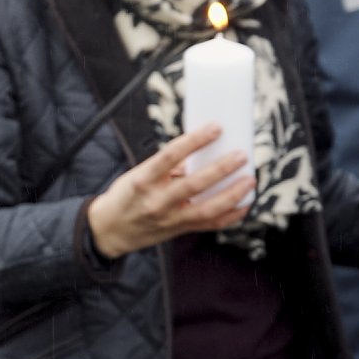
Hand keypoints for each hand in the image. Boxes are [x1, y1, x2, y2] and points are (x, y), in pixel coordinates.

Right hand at [87, 125, 256, 257]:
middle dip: (221, 169)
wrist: (109, 231)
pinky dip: (230, 215)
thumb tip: (198, 154)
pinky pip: (210, 224)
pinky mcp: (178, 231)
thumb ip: (167, 167)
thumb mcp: (137, 175)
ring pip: (207, 208)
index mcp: (142, 180)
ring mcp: (169, 219)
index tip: (215, 127)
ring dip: (232, 194)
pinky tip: (244, 203)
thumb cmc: (125, 197)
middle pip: (194, 184)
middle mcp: (156, 201)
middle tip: (240, 155)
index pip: (171, 155)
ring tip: (249, 179)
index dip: (195, 140)